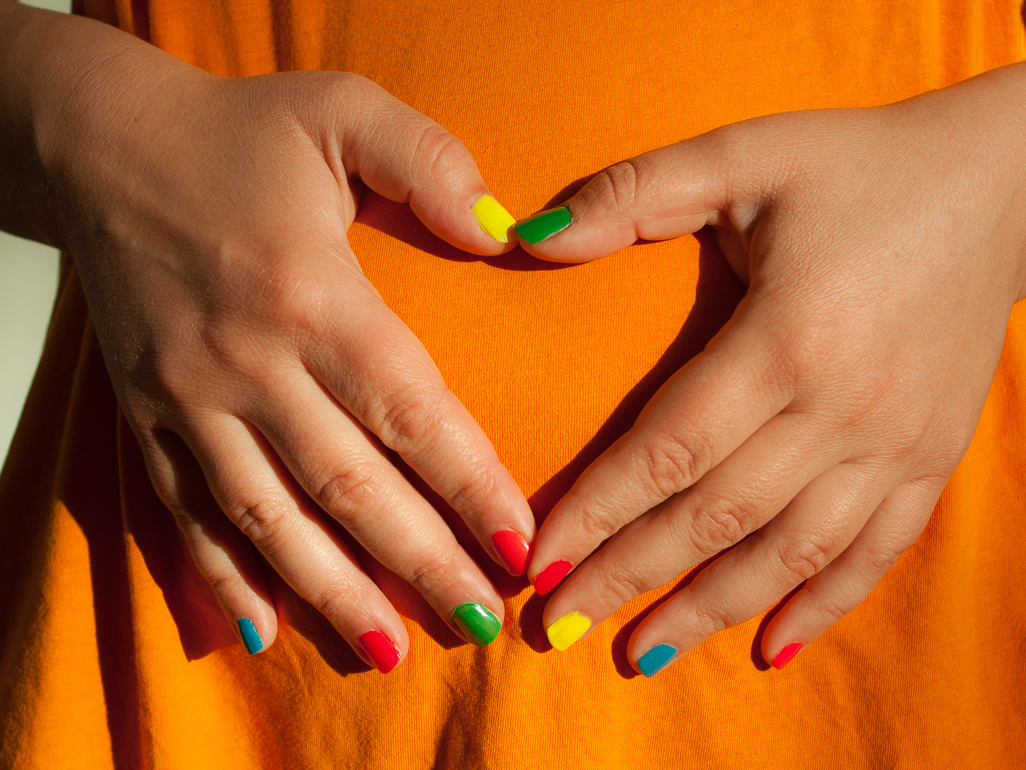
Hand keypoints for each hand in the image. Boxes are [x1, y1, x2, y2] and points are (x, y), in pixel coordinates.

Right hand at [15, 11, 533, 669]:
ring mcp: (189, 398)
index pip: (408, 410)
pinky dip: (222, 575)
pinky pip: (183, 511)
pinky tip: (262, 630)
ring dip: (333, 591)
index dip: (468, 483)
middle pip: (349, 485)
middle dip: (419, 561)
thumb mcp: (343, 110)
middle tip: (480, 622)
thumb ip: (430, 164)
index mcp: (310, 293)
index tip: (518, 545)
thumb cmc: (238, 131)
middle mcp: (248, 361)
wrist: (105, 144)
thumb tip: (503, 237)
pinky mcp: (145, 415)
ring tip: (390, 650)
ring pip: (269, 517)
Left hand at [516, 63, 1025, 673]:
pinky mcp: (934, 457)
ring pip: (789, 553)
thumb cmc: (857, 165)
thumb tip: (524, 235)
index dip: (597, 513)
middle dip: (629, 576)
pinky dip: (822, 606)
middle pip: (715, 517)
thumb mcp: (741, 154)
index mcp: (786, 339)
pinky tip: (771, 650)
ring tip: (639, 653)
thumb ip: (631, 194)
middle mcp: (842, 409)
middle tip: (558, 627)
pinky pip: (875, 552)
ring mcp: (896, 444)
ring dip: (709, 610)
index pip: (668, 450)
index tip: (536, 565)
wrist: (1005, 181)